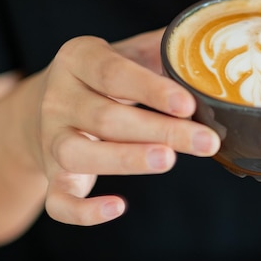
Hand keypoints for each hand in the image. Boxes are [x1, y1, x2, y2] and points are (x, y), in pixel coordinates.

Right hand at [30, 29, 219, 224]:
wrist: (50, 105)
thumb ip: (162, 50)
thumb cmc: (106, 78)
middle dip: (160, 131)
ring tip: (168, 161)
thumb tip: (210, 49)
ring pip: (79, 154)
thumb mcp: (128, 54)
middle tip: (206, 142)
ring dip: (125, 160)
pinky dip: (83, 212)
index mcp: (78, 60)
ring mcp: (51, 140)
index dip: (151, 90)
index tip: (189, 104)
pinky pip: (58, 202)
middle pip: (105, 118)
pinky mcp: (53, 176)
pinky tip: (117, 208)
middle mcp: (58, 99)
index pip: (113, 74)